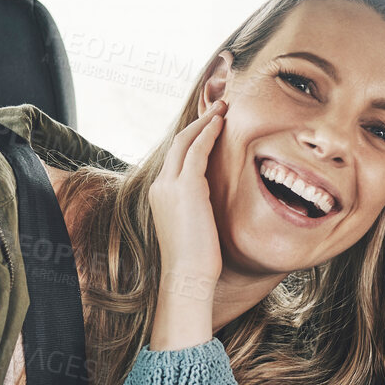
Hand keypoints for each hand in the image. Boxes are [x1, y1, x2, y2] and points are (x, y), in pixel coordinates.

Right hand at [147, 100, 226, 350]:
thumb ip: (198, 210)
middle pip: (178, 143)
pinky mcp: (186, 187)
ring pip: (187, 141)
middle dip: (199, 123)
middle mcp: (161, 186)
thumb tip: (212, 207)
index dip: (192, 139)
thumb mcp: (195, 228)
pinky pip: (198, 150)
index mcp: (161, 195)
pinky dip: (209, 133)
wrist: (187, 277)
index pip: (175, 159)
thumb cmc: (196, 262)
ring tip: (223, 107)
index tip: (208, 126)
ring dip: (206, 121)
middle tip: (218, 107)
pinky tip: (221, 123)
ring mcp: (170, 185)